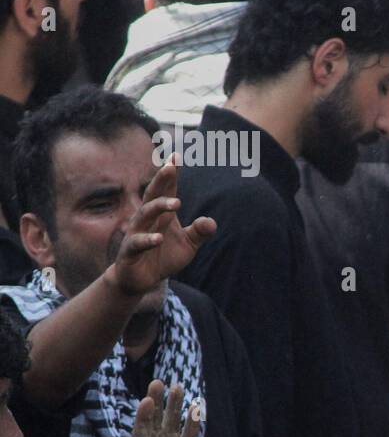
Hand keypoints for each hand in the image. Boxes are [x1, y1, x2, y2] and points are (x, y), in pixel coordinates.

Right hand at [107, 158, 216, 298]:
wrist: (141, 280)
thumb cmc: (164, 257)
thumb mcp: (187, 245)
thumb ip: (199, 232)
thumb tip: (211, 222)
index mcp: (162, 215)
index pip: (166, 191)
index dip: (171, 175)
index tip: (177, 156)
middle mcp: (147, 219)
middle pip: (153, 195)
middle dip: (161, 181)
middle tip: (170, 168)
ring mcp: (136, 233)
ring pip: (144, 215)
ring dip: (159, 207)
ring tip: (176, 203)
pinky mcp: (129, 251)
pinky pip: (137, 242)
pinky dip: (148, 239)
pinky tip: (159, 238)